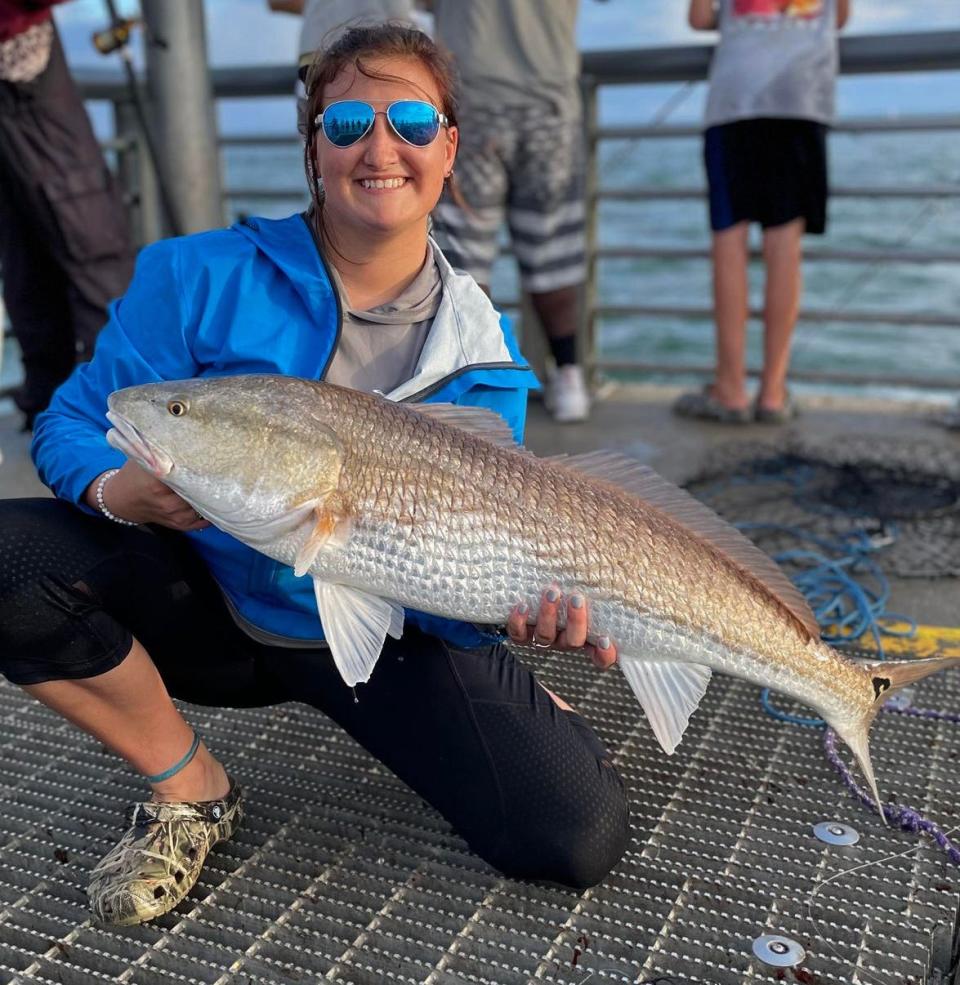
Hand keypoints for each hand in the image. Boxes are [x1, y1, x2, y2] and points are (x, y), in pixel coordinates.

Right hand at [85, 462, 209, 530]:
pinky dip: (209, 511)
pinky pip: (201, 520)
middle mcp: (167, 503)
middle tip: (218, 470)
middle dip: (208, 481)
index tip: (210, 458)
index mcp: (157, 484)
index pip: (187, 475)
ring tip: (217, 483)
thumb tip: (183, 439)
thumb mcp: (141, 458)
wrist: (120, 501)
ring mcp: (173, 516)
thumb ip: (159, 450)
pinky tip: (215, 500)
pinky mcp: (178, 525)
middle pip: (198, 491)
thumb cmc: (132, 476)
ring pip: (202, 506)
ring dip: (209, 496)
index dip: (200, 466)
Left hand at [506, 586, 616, 669]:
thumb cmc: (571, 582)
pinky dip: (519, 622)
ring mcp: (544, 638)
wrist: (530, 585)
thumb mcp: (591, 582)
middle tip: (576, 598)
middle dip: (576, 621)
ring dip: (549, 615)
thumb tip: (629, 547)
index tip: (605, 639)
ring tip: (552, 592)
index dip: (605, 654)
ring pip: (546, 637)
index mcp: (586, 635)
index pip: (602, 656)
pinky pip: (519, 635)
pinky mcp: (522, 634)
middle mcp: (565, 640)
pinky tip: (523, 605)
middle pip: (574, 641)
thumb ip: (604, 575)